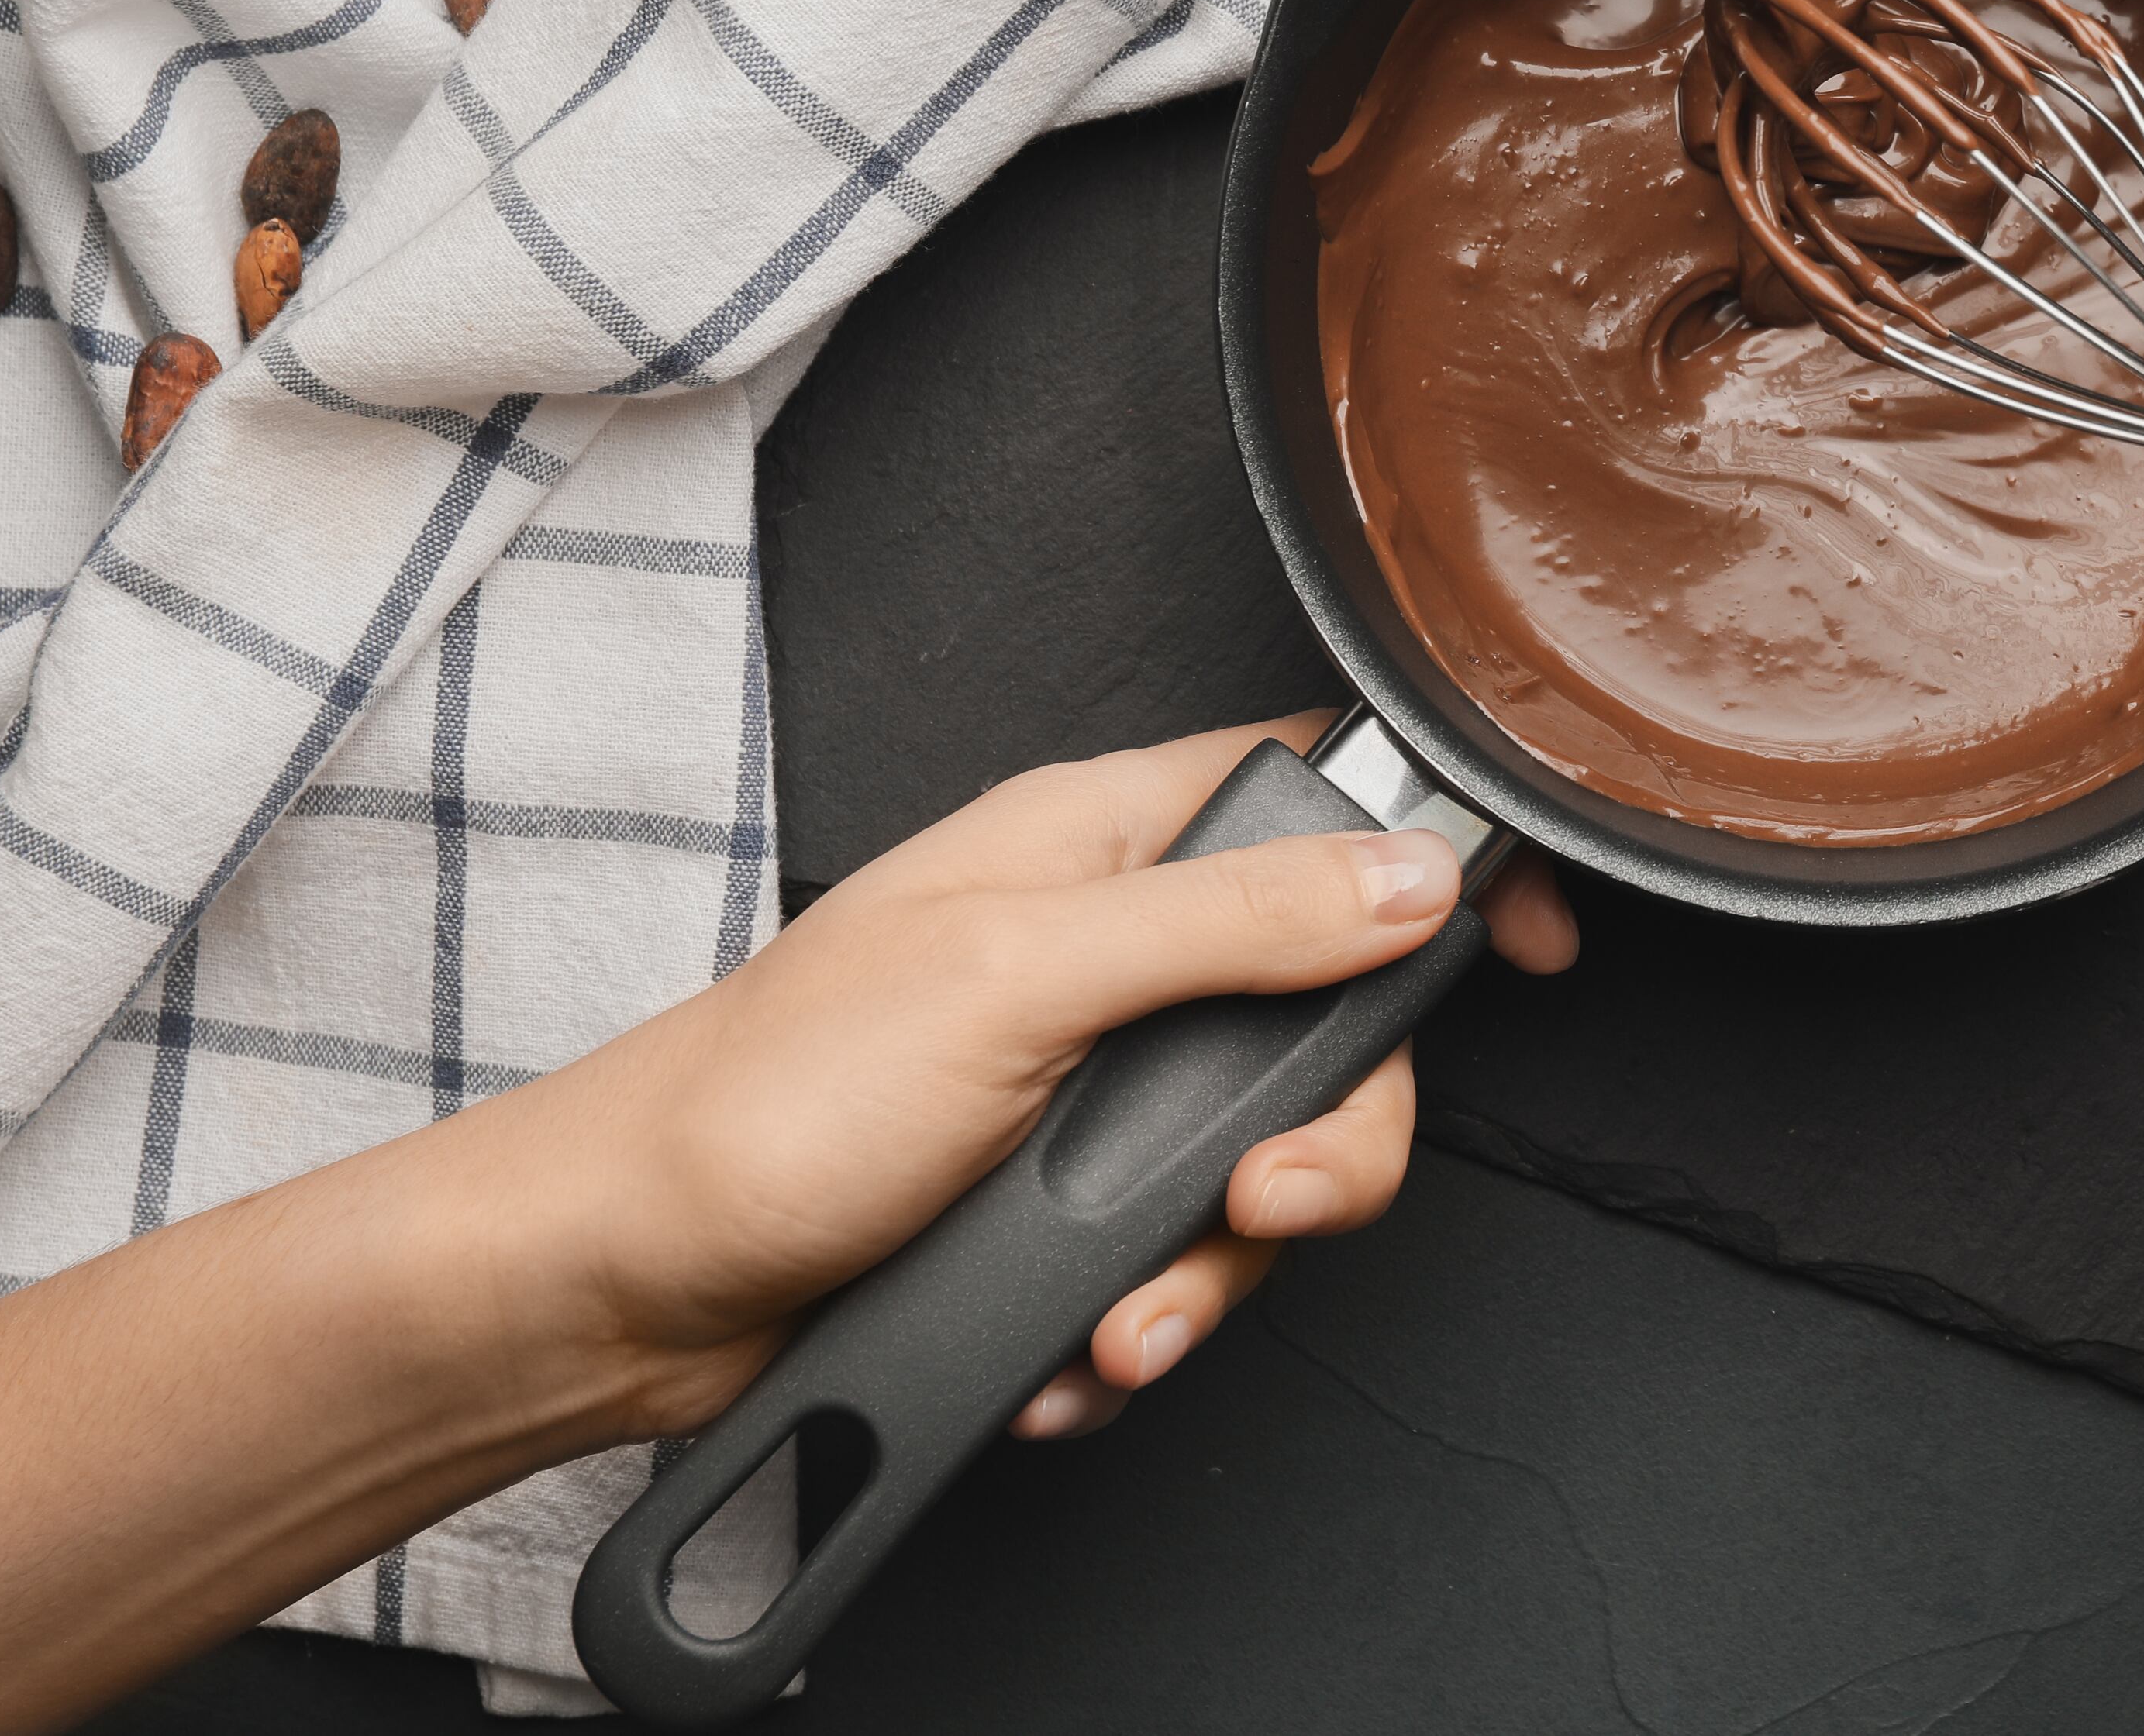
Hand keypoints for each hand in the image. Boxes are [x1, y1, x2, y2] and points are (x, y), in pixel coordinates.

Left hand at [460, 713, 1576, 1441]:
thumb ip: (1230, 922)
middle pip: (1326, 1022)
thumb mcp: (1022, 977)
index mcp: (1097, 841)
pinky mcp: (1055, 1206)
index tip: (1519, 940)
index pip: (1317, 793)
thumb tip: (1408, 877)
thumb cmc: (765, 1104)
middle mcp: (1107, 953)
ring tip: (1123, 1324)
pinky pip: (1178, 1262)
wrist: (624, 1287)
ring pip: (1263, 1165)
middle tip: (1253, 1204)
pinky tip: (1069, 1351)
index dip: (1432, 852)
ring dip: (1213, 1269)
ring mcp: (1087, 1086)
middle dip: (1317, 1148)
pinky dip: (1140, 1321)